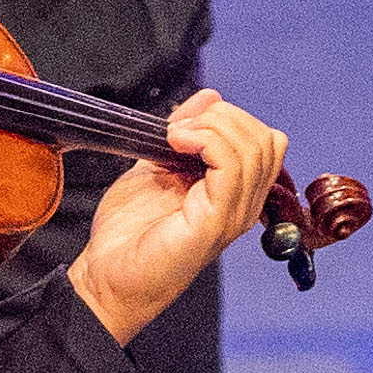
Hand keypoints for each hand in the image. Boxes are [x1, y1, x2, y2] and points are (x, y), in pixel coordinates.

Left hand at [67, 89, 293, 345]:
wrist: (106, 276)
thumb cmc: (130, 233)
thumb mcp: (157, 165)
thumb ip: (184, 133)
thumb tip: (210, 96)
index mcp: (235, 192)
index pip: (264, 140)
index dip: (229, 119)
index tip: (184, 124)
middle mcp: (243, 204)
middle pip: (266, 139)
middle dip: (223, 118)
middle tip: (179, 130)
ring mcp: (233, 215)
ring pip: (254, 148)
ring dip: (211, 127)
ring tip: (174, 138)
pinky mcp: (215, 223)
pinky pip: (232, 167)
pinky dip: (205, 141)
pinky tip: (175, 146)